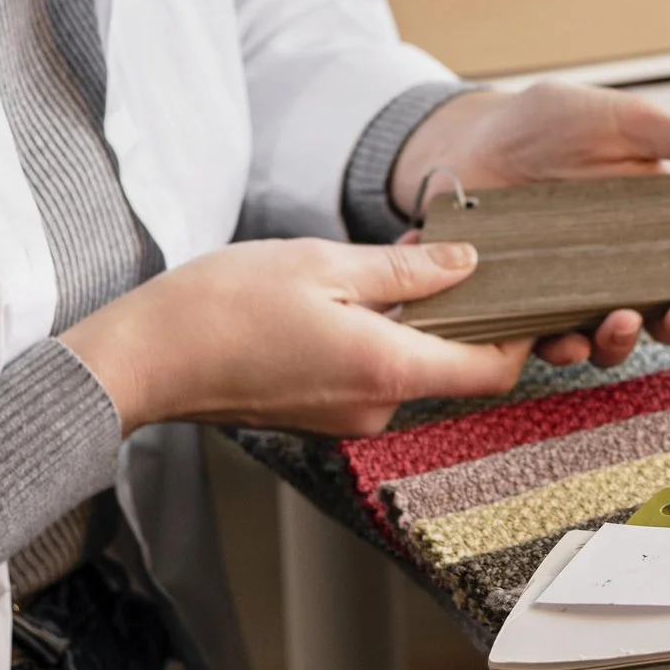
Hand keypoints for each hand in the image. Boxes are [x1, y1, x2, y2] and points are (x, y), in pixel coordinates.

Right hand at [59, 238, 527, 435]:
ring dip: (416, 317)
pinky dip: (381, 334)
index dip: (519, 334)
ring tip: (394, 260)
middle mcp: (375, 409)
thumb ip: (405, 269)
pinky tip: (357, 291)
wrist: (144, 358)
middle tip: (451, 251)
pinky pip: (375, 373)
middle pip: (454, 366)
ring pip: (412, 365)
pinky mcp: (321, 414)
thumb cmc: (222, 307)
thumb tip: (466, 263)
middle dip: (462, 310)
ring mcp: (346, 418)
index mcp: (387, 371)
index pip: (491, 371)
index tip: (525, 291)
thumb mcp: (324, 263)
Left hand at [389, 82, 669, 366]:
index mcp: (668, 226)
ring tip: (617, 318)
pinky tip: (563, 336)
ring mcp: (580, 292)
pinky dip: (564, 349)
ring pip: (618, 339)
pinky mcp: (530, 308)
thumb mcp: (628, 122)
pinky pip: (554, 344)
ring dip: (627, 341)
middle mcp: (629, 268)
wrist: (465, 140)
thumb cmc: (550, 124)